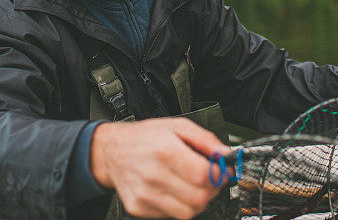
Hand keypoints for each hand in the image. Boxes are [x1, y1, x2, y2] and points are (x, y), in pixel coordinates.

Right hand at [90, 117, 229, 218]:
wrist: (112, 151)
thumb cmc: (144, 137)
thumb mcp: (177, 126)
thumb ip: (205, 140)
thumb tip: (226, 154)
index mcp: (165, 151)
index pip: (203, 175)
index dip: (220, 175)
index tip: (223, 171)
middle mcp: (154, 175)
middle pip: (199, 197)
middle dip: (212, 190)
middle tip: (211, 180)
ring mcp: (145, 194)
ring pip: (188, 212)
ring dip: (198, 201)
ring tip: (193, 186)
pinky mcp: (139, 207)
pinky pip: (171, 215)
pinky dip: (179, 205)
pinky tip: (176, 190)